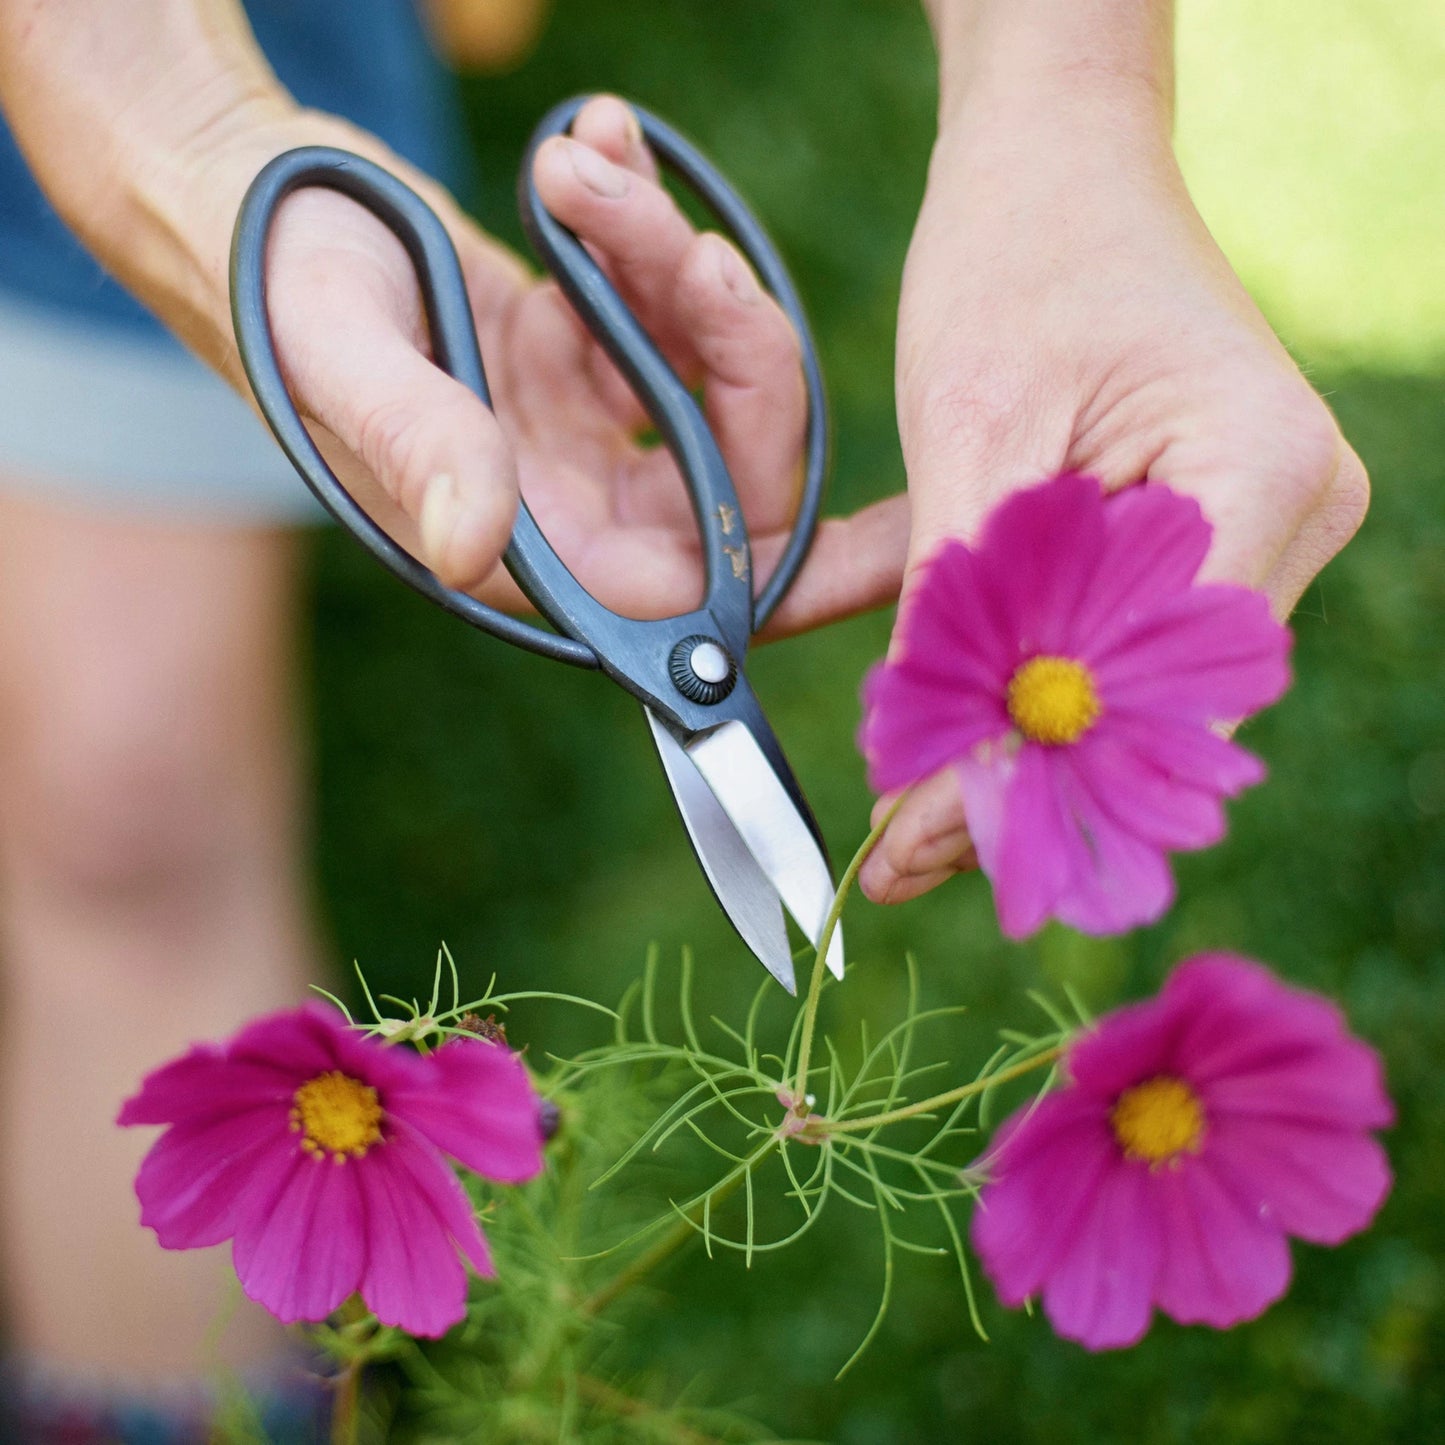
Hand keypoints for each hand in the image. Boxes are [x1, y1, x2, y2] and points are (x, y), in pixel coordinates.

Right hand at [260, 97, 906, 633]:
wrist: (234, 194)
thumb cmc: (265, 277)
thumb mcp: (335, 352)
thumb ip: (415, 446)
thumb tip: (479, 550)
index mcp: (523, 544)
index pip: (692, 594)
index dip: (797, 580)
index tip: (892, 542)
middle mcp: (566, 508)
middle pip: (732, 472)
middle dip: (736, 352)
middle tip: (686, 246)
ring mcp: (578, 436)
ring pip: (707, 379)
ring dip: (676, 265)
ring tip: (591, 167)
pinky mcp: (577, 364)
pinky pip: (663, 316)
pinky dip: (647, 233)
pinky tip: (597, 152)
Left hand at [859, 86, 1367, 904]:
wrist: (1055, 164)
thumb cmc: (1015, 257)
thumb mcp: (966, 431)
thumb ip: (962, 601)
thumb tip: (935, 766)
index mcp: (1260, 474)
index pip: (1154, 686)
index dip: (1035, 776)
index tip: (920, 844)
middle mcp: (1289, 518)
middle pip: (1156, 711)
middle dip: (1024, 786)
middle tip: (903, 861)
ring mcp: (1257, 532)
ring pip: (1135, 692)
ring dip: (1021, 749)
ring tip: (910, 829)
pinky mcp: (1202, 536)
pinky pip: (1120, 645)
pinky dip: (1031, 688)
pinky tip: (948, 743)